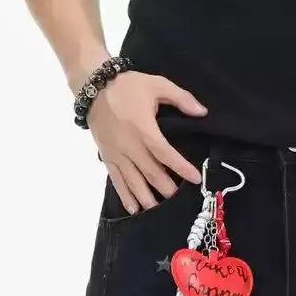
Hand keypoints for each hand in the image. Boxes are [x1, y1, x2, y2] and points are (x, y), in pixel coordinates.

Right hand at [88, 71, 208, 213]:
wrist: (93, 87)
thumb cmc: (127, 86)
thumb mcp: (156, 84)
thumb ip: (181, 98)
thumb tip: (203, 112)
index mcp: (144, 129)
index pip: (165, 154)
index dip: (181, 167)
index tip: (196, 178)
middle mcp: (130, 146)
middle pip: (152, 173)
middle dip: (166, 189)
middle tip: (179, 199)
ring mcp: (117, 154)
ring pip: (134, 182)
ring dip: (147, 198)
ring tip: (159, 210)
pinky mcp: (107, 158)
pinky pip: (117, 181)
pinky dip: (125, 196)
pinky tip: (134, 209)